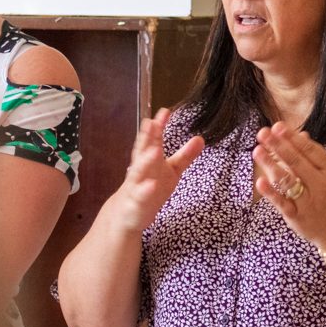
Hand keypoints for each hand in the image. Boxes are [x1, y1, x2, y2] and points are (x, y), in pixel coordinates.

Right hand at [113, 108, 203, 233]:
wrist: (125, 215)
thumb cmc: (148, 188)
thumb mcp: (170, 172)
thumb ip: (184, 156)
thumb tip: (201, 138)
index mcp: (148, 160)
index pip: (153, 140)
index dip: (158, 127)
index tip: (165, 111)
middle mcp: (140, 170)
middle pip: (143, 151)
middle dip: (147, 137)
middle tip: (152, 122)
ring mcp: (135, 185)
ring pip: (139, 172)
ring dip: (145, 161)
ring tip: (155, 150)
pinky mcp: (135, 203)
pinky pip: (140, 196)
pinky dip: (145, 190)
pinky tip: (151, 185)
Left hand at [253, 123, 325, 254]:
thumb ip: (316, 157)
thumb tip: (300, 135)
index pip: (311, 151)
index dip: (293, 138)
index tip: (278, 126)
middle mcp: (321, 186)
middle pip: (298, 162)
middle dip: (279, 146)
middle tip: (263, 133)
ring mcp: (309, 202)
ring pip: (288, 181)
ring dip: (271, 164)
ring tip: (257, 150)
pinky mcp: (298, 218)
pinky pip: (283, 204)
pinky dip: (271, 193)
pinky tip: (260, 181)